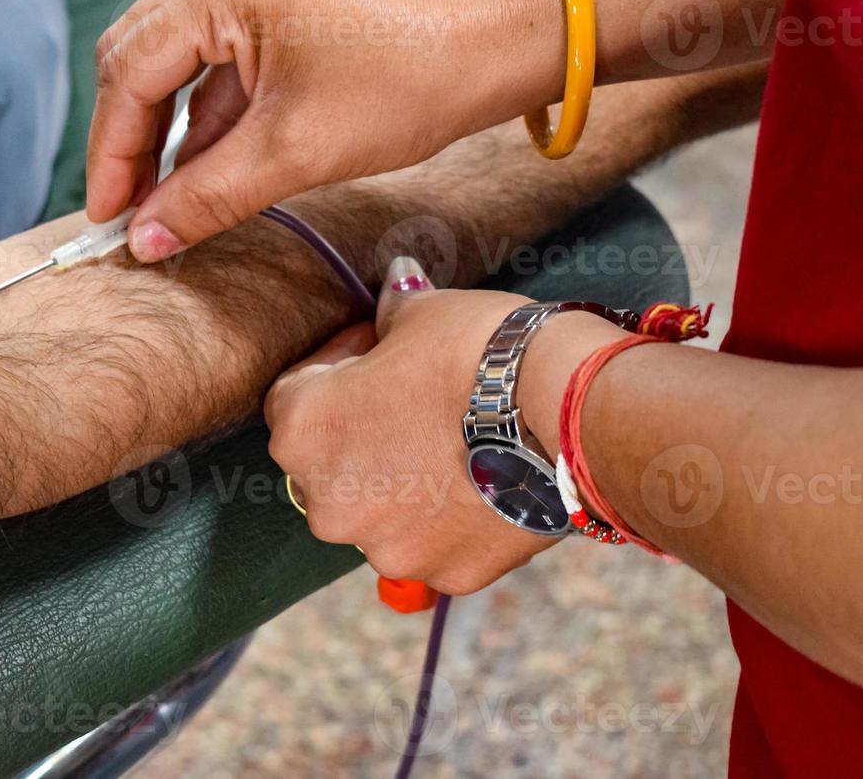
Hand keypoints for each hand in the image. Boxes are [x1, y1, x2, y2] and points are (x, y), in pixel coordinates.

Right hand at [85, 0, 561, 261]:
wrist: (488, 49)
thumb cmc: (408, 85)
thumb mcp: (294, 154)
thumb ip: (206, 198)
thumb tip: (144, 239)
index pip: (130, 70)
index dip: (112, 152)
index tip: (107, 216)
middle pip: (139, 56)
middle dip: (131, 141)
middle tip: (127, 213)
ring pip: (173, 59)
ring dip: (167, 131)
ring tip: (163, 203)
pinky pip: (213, 55)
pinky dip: (205, 113)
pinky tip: (200, 168)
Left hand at [264, 260, 568, 594]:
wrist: (566, 409)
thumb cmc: (478, 351)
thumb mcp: (422, 312)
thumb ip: (391, 312)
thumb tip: (393, 288)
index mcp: (303, 432)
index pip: (295, 394)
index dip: (338, 365)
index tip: (377, 349)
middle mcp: (329, 504)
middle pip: (334, 465)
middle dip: (366, 433)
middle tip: (418, 399)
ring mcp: (388, 548)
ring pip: (384, 514)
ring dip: (407, 484)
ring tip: (459, 443)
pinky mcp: (448, 573)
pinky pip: (439, 544)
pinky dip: (455, 520)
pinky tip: (487, 481)